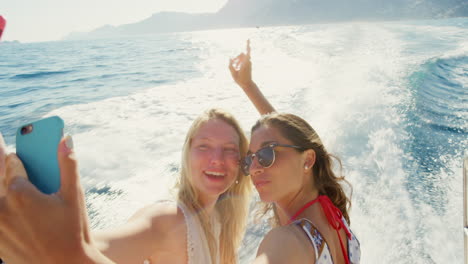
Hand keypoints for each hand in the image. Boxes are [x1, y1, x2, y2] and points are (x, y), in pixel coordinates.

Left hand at [0, 135, 110, 263]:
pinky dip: (3, 207)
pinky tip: (15, 210)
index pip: (12, 163)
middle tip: (6, 155)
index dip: (16, 156)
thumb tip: (65, 139)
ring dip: (3, 189)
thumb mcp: (74, 196)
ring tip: (15, 187)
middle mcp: (1, 208)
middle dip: (2, 165)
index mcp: (20, 193)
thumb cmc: (73, 231)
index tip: (14, 151)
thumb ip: (68, 164)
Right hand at [229, 39, 254, 88]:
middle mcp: (248, 61)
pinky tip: (237, 67)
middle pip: (241, 54)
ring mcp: (249, 62)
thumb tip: (230, 58)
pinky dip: (239, 62)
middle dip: (236, 57)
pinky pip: (243, 59)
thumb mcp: (233, 74)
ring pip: (242, 56)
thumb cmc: (240, 80)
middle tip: (233, 63)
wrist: (247, 84)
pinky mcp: (248, 63)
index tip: (248, 39)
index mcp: (245, 63)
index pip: (247, 52)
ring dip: (237, 60)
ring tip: (235, 66)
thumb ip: (230, 66)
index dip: (247, 45)